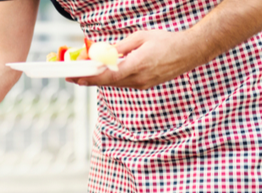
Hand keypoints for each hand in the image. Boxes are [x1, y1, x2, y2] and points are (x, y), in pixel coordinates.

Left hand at [65, 29, 207, 89]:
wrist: (189, 52)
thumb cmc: (166, 41)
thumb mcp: (140, 37)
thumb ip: (120, 47)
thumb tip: (102, 53)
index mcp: (138, 65)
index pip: (110, 75)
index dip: (92, 78)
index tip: (77, 78)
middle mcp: (139, 79)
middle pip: (108, 83)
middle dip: (89, 80)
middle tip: (71, 77)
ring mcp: (143, 84)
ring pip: (115, 84)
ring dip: (98, 81)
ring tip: (82, 76)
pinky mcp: (145, 85)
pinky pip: (124, 83)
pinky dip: (111, 80)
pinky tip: (101, 75)